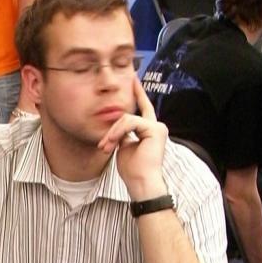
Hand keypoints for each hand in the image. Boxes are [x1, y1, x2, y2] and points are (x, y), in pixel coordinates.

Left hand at [98, 78, 167, 200]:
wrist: (141, 183)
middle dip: (115, 125)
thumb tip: (116, 127)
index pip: (143, 108)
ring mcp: (157, 127)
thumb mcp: (123, 148)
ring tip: (106, 148)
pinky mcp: (155, 130)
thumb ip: (122, 134)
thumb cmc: (133, 171)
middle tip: (103, 145)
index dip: (138, 93)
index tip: (133, 79)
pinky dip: (118, 132)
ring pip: (127, 118)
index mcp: (150, 131)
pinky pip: (130, 123)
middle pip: (133, 112)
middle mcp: (156, 127)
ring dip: (112, 133)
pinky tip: (112, 144)